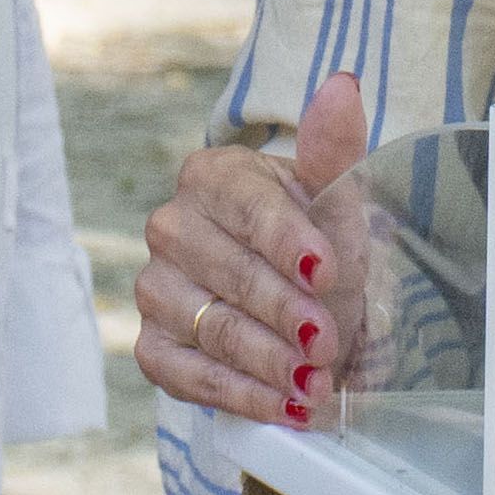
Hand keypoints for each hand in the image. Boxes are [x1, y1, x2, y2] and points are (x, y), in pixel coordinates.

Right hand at [138, 71, 374, 426]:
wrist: (299, 299)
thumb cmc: (317, 240)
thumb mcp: (337, 196)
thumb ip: (335, 147)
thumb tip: (342, 87)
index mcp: (213, 176)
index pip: (248, 209)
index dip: (290, 242)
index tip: (329, 271)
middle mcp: (171, 227)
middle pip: (231, 275)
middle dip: (287, 313)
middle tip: (330, 342)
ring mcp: (156, 289)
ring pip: (213, 328)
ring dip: (269, 363)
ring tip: (316, 383)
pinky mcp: (152, 346)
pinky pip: (188, 376)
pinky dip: (242, 396)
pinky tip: (284, 407)